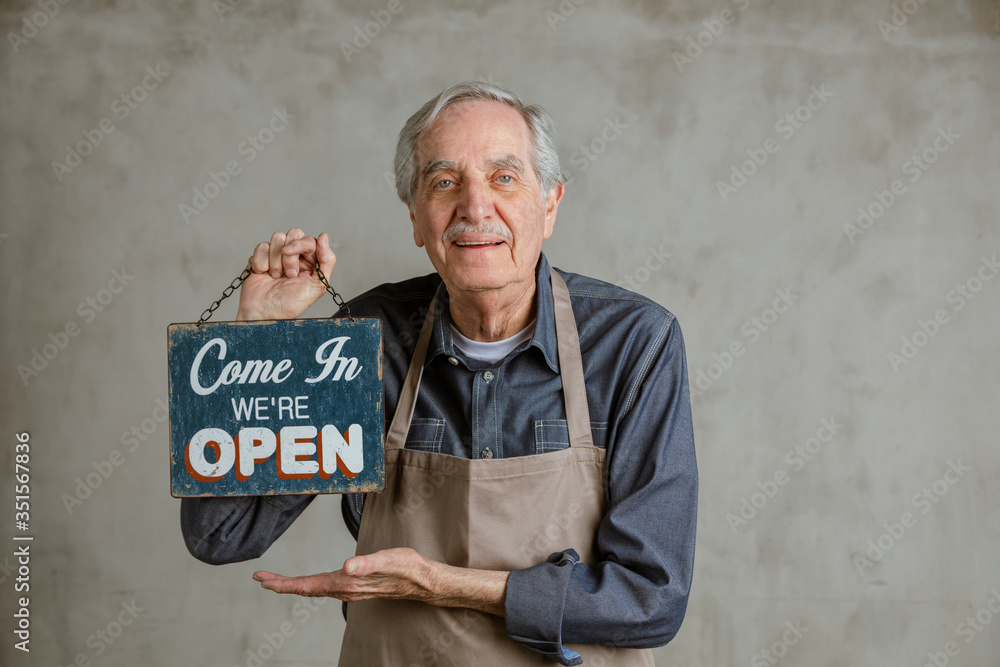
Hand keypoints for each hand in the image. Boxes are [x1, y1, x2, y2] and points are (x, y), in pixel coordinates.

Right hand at [236, 228, 336, 320]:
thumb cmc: (291, 304)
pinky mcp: (261, 257)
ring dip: (276, 260)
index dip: (301, 245)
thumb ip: (327, 260)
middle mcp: (295, 256)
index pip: (309, 239)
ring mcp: (277, 255)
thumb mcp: (318, 286)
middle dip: (290, 255)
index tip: (292, 256)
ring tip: (276, 277)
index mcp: (310, 261)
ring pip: (277, 237)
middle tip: (289, 274)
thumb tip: (324, 236)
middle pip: (294, 233)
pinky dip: (262, 262)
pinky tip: (264, 274)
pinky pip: (262, 246)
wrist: (265, 313)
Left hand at [252, 547, 507, 615]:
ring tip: (276, 581)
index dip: (285, 583)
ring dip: (294, 585)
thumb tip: (345, 565)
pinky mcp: (355, 586)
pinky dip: (311, 584)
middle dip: (282, 584)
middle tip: (260, 578)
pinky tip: (309, 582)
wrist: (425, 581)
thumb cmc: (409, 568)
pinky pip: (326, 587)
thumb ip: (368, 563)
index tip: (263, 578)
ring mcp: (350, 589)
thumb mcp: (390, 559)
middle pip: (307, 588)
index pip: (309, 584)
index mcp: (347, 582)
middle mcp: (345, 588)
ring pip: (315, 589)